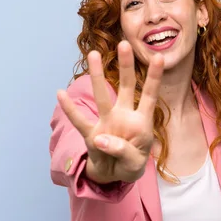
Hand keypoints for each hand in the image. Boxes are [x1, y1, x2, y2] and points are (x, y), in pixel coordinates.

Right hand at [57, 40, 163, 183]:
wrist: (114, 176)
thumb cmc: (130, 165)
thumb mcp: (134, 164)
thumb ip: (122, 151)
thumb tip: (100, 139)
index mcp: (141, 122)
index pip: (150, 96)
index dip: (154, 78)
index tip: (159, 57)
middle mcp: (124, 116)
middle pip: (127, 87)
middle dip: (126, 66)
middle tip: (125, 44)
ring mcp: (107, 123)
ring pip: (102, 96)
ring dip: (97, 76)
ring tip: (93, 54)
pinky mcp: (91, 135)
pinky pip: (79, 121)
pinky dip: (70, 109)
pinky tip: (60, 93)